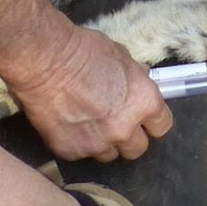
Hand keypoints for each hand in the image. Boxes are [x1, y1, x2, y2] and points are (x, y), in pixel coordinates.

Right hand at [6, 22, 172, 162]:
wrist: (44, 60)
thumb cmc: (84, 50)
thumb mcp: (122, 56)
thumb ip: (135, 77)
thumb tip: (140, 82)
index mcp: (144, 103)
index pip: (162, 126)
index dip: (152, 122)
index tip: (143, 118)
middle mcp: (124, 128)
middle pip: (137, 148)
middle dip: (128, 137)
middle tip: (114, 121)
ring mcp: (97, 144)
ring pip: (108, 155)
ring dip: (103, 143)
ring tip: (88, 123)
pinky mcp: (70, 151)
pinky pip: (80, 153)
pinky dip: (76, 142)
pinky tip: (68, 124)